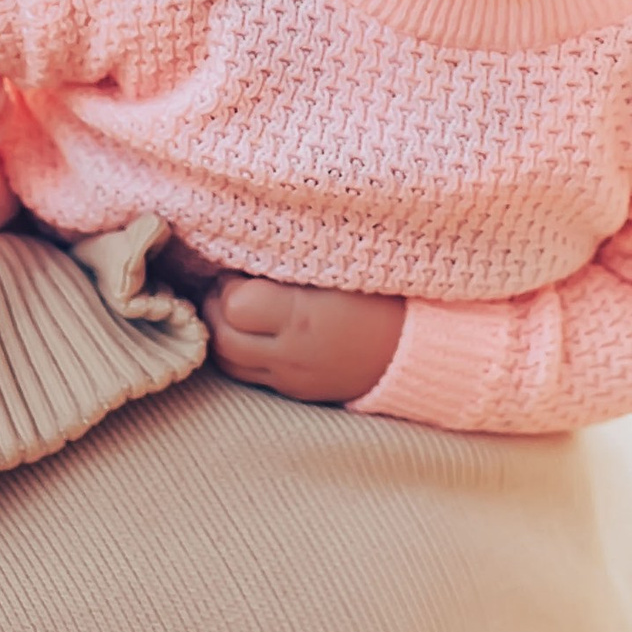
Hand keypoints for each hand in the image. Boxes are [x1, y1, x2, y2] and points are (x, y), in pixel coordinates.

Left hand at [200, 275, 405, 405]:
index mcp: (304, 318)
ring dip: (221, 332)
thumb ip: (293, 256)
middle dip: (215, 307)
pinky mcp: (295, 391)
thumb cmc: (381, 295)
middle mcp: (292, 354)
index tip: (243, 267)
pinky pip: (248, 376)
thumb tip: (248, 240)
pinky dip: (238, 353)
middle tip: (228, 283)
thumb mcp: (340, 266)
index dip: (229, 282)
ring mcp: (292, 378)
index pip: (235, 305)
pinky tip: (249, 331)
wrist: (416, 349)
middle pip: (223, 337)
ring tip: (232, 306)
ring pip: (228, 362)